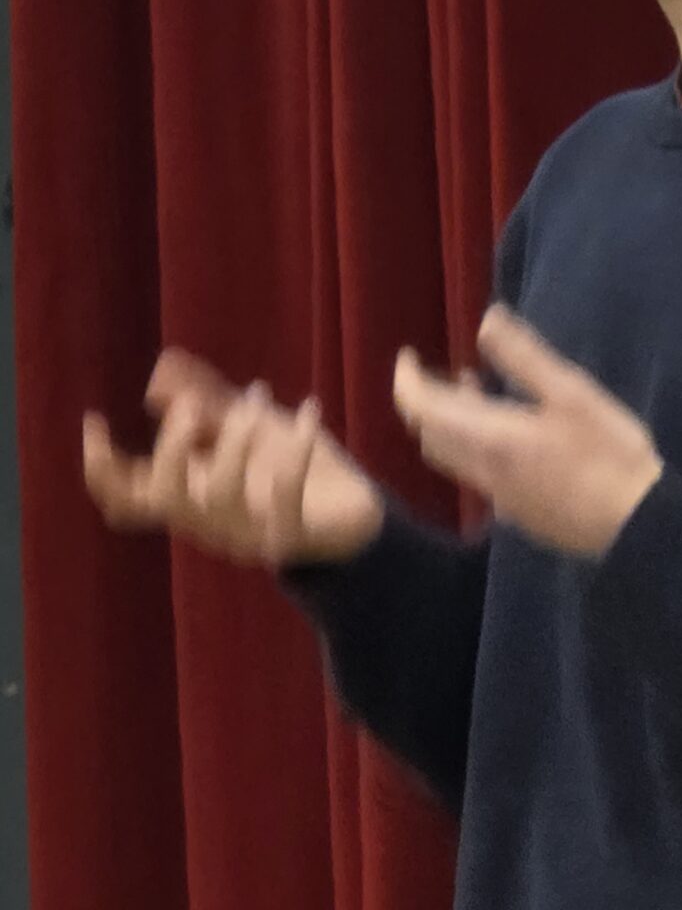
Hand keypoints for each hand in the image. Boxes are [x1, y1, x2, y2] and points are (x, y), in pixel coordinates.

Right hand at [82, 350, 384, 566]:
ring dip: (235, 441)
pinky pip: (286, 500)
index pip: (126, 499)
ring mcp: (250, 535)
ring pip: (220, 498)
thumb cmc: (291, 468)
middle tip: (195, 406)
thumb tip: (160, 371)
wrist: (358, 515)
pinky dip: (297, 450)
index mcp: (190, 498)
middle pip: (165, 499)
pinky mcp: (294, 539)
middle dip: (172, 447)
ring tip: (261, 399)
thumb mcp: (248, 425)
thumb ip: (207, 400)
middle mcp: (211, 523)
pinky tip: (311, 412)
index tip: (95, 420)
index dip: (102, 467)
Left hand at [392, 307, 663, 557]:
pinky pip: (481, 476)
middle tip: (441, 372)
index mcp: (490, 438)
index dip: (406, 380)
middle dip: (426, 402)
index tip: (408, 355)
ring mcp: (502, 499)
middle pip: (431, 436)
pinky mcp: (522, 515)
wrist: (637, 527)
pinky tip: (512, 438)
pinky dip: (477, 446)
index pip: (421, 409)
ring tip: (476, 393)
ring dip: (453, 424)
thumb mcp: (572, 394)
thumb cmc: (609, 455)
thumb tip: (486, 319)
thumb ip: (524, 357)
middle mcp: (484, 472)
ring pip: (455, 458)